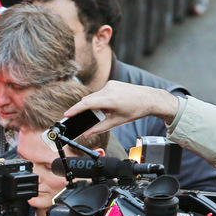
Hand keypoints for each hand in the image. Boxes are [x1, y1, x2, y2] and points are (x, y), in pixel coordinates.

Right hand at [64, 81, 179, 136]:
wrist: (149, 98)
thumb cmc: (135, 111)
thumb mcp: (117, 122)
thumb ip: (99, 128)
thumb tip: (87, 133)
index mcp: (110, 100)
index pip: (87, 104)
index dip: (75, 109)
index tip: (67, 114)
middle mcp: (109, 89)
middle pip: (88, 100)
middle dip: (84, 109)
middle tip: (84, 118)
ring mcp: (110, 84)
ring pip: (94, 96)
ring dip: (95, 105)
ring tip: (107, 112)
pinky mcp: (112, 83)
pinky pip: (100, 92)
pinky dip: (100, 100)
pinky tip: (110, 105)